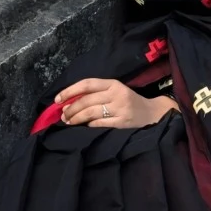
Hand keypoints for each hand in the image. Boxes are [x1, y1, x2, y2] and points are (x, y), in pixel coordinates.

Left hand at [55, 77, 178, 128]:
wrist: (152, 113)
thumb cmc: (129, 101)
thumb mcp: (115, 91)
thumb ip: (96, 94)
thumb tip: (67, 102)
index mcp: (113, 84)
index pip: (87, 84)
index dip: (69, 91)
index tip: (57, 99)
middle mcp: (117, 94)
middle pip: (87, 100)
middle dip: (71, 109)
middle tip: (63, 116)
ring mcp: (120, 109)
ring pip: (91, 113)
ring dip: (76, 118)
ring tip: (69, 122)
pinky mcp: (122, 123)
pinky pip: (99, 124)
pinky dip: (89, 125)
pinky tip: (85, 126)